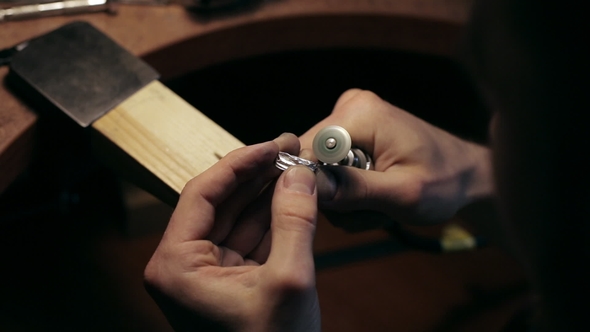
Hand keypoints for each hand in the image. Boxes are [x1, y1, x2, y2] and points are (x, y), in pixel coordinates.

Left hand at [144, 134, 320, 331]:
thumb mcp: (289, 281)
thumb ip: (295, 221)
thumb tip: (300, 174)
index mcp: (176, 265)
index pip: (203, 192)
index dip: (241, 163)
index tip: (273, 143)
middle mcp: (182, 266)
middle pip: (220, 201)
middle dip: (257, 174)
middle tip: (289, 148)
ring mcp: (204, 273)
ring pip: (236, 217)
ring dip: (266, 192)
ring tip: (295, 168)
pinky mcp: (227, 280)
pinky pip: (248, 237)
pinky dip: (271, 217)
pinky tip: (292, 196)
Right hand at [300, 89, 493, 225]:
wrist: (465, 174)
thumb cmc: (444, 182)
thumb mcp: (402, 194)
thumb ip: (355, 189)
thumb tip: (311, 186)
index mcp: (360, 113)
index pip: (306, 151)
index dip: (318, 185)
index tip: (349, 204)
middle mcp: (349, 107)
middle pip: (311, 162)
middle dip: (338, 194)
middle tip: (374, 205)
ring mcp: (350, 119)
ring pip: (320, 171)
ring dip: (347, 197)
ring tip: (380, 201)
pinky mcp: (351, 134)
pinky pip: (331, 169)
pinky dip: (350, 191)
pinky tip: (376, 194)